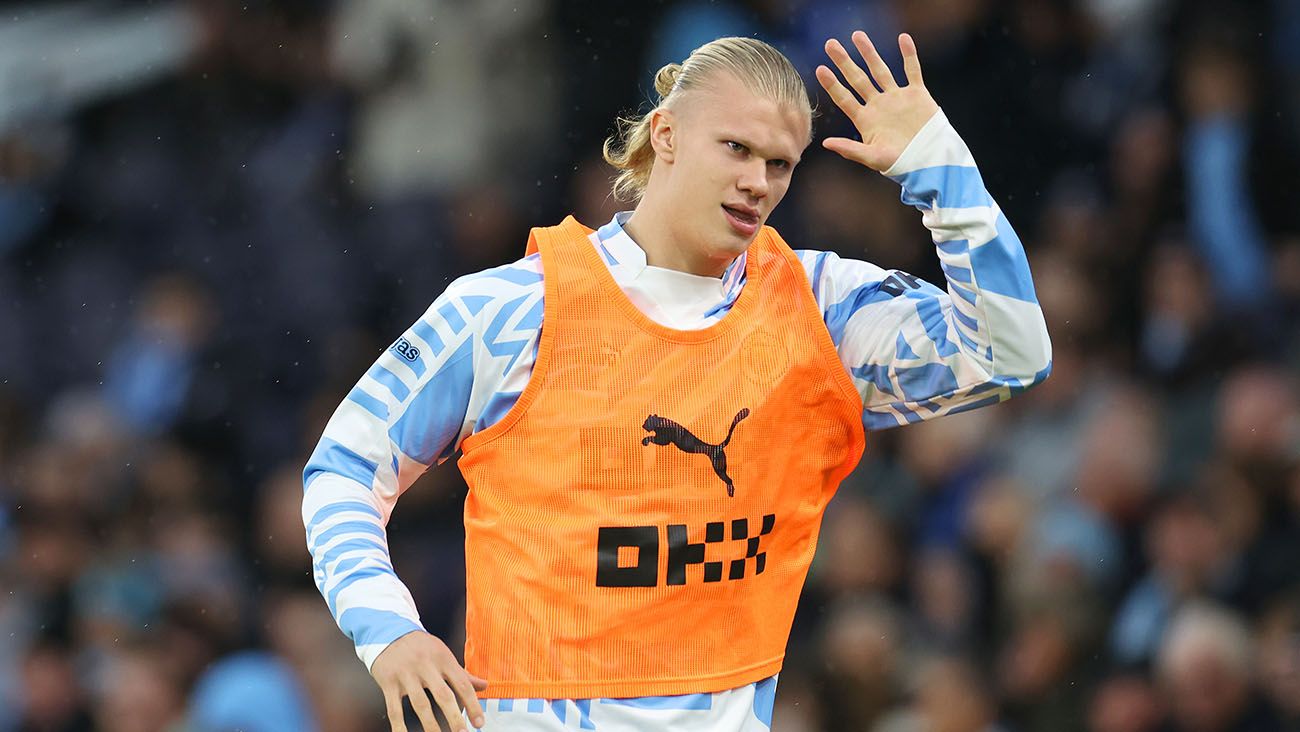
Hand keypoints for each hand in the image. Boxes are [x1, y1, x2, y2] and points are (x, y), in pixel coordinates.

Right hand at [371, 631, 488, 731]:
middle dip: (454, 717)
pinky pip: (394, 708)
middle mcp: (426, 666)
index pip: (462, 684)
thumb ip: (462, 673)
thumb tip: (485, 686)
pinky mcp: (389, 682)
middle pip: (443, 695)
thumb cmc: (421, 647)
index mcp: (443, 659)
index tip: (479, 722)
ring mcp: (406, 675)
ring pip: (420, 704)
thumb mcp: (443, 654)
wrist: (388, 632)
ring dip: (430, 726)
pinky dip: (399, 726)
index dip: (473, 704)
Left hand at [815, 31, 939, 171]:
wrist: (929, 161)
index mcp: (865, 120)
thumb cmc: (900, 163)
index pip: (844, 98)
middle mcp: (879, 105)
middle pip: (858, 78)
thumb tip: (824, 143)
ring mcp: (897, 98)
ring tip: (857, 35)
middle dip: (844, 61)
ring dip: (869, 53)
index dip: (832, 84)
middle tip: (830, 44)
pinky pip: (913, 70)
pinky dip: (909, 55)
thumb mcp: (872, 157)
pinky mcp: (917, 95)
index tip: (820, 69)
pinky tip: (903, 38)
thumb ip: (849, 148)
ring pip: (880, 70)